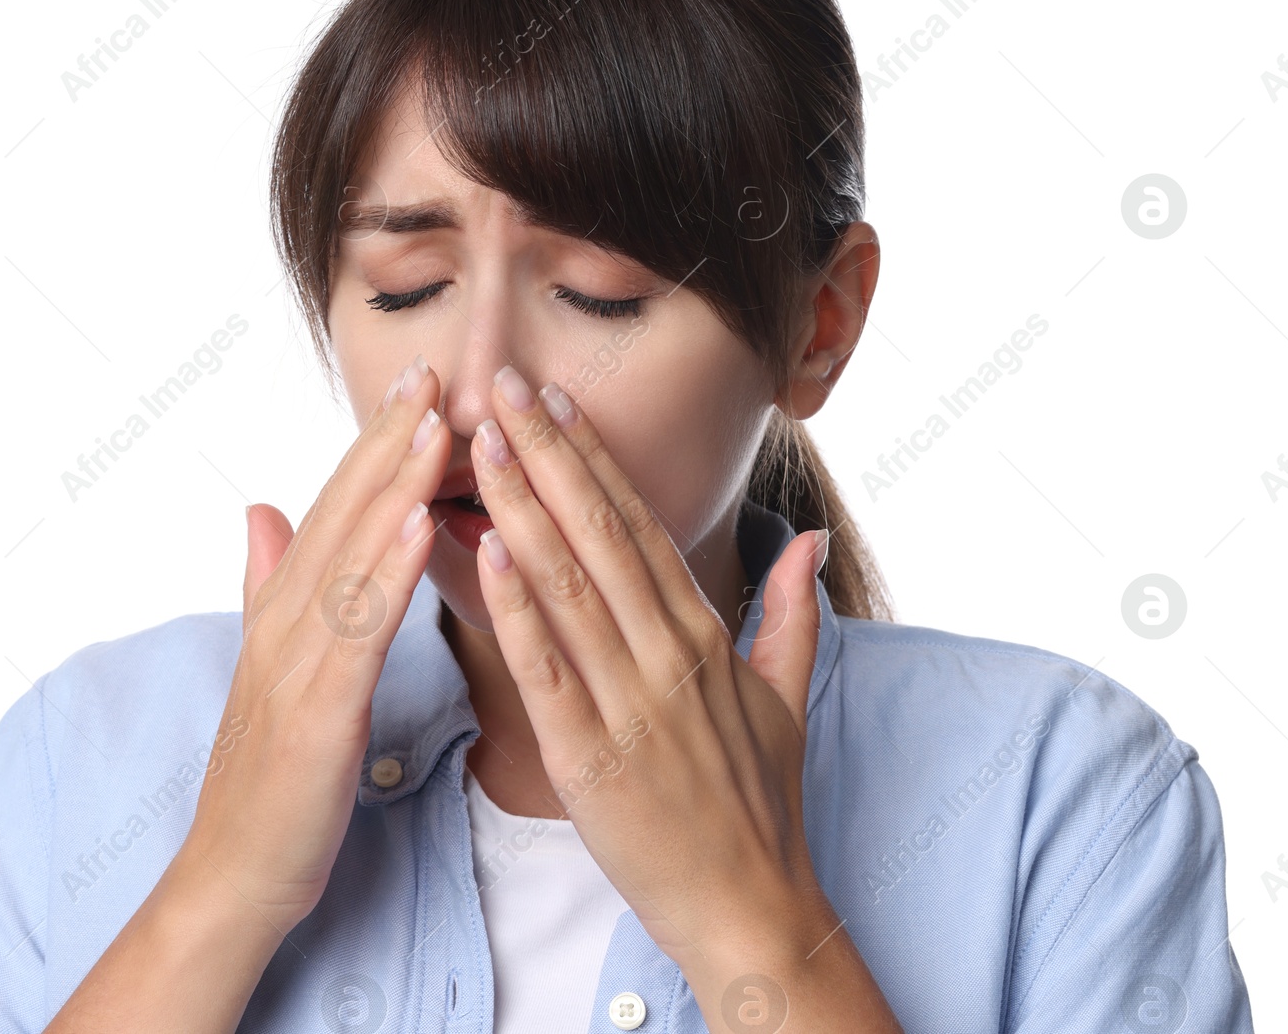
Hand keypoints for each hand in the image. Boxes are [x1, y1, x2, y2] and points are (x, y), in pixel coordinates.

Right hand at [174, 353, 449, 934]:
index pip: (336, 507)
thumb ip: (265, 583)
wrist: (234, 873)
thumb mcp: (270, 667)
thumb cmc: (268, 775)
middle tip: (434, 368)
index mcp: (288, 609)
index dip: (374, 442)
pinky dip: (390, 568)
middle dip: (389, 438)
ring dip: (395, 483)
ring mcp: (299, 661)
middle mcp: (288, 619)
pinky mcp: (319, 708)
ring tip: (436, 421)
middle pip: (344, 512)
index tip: (416, 382)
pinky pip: (361, 627)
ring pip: (353, 553)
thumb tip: (259, 510)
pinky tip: (422, 521)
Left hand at [466, 363, 831, 973]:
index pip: (639, 524)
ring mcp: (631, 700)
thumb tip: (807, 542)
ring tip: (480, 442)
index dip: (593, 457)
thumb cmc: (758, 802)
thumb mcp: (786, 698)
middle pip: (599, 532)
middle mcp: (668, 652)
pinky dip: (515, 605)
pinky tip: (484, 549)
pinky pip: (546, 666)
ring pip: (569, 584)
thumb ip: (790, 613)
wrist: (750, 905)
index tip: (554, 400)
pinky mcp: (591, 754)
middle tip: (502, 383)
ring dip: (521, 505)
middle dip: (546, 454)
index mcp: (702, 633)